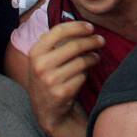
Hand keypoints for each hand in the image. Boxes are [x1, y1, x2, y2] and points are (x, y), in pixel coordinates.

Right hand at [27, 21, 103, 135]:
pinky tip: (86, 73)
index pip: (58, 31)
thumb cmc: (48, 79)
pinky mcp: (61, 93)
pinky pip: (82, 76)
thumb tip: (79, 25)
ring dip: (93, 57)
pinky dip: (87, 73)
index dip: (77, 27)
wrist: (47, 111)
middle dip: (92, 41)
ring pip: (81, 61)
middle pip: (74, 45)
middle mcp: (40, 65)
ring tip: (96, 57)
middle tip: (101, 41)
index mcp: (35, 52)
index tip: (90, 27)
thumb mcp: (43, 60)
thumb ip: (54, 42)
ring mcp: (50, 80)